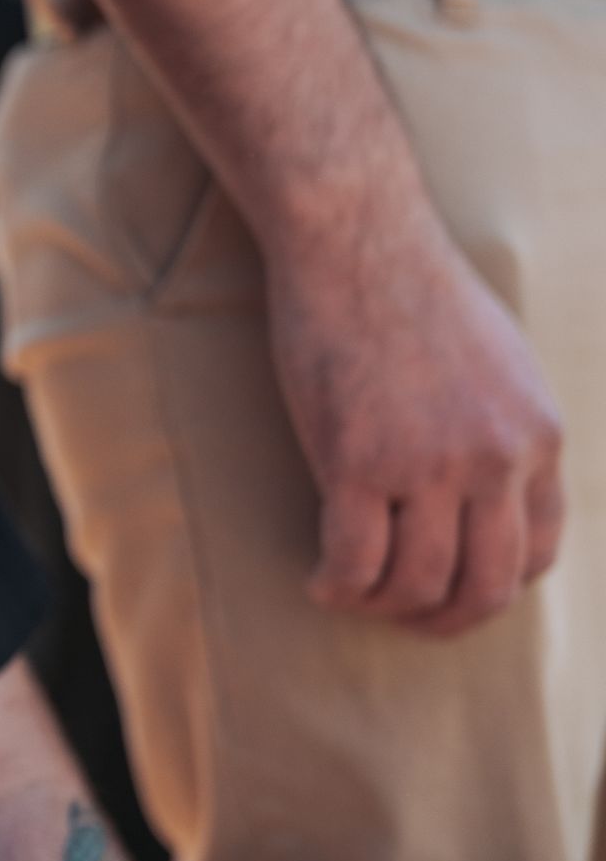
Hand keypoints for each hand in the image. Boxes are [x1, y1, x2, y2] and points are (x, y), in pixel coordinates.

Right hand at [267, 215, 562, 635]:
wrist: (357, 240)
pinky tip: (320, 579)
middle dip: (444, 620)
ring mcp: (428, 462)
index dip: (495, 587)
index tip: (454, 588)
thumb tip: (491, 491)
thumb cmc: (415, 289)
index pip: (539, 551)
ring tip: (352, 592)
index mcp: (538, 433)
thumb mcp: (503, 361)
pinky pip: (354, 561)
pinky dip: (336, 585)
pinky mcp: (358, 461)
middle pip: (485, 587)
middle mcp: (496, 457)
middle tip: (405, 618)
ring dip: (382, 606)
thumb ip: (507, 427)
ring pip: (417, 584)